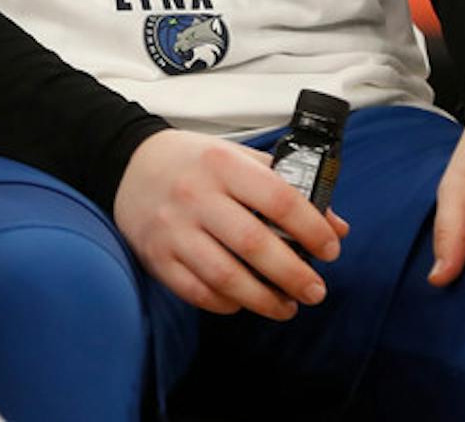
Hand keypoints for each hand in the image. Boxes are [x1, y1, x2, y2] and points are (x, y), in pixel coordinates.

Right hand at [114, 129, 347, 319]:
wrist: (128, 163)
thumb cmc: (193, 162)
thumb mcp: (238, 158)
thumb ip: (286, 186)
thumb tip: (336, 226)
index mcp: (222, 165)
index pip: (279, 200)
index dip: (313, 230)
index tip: (330, 249)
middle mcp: (195, 195)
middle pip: (255, 245)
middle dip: (294, 275)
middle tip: (315, 291)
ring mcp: (173, 229)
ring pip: (227, 277)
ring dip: (265, 300)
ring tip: (288, 306)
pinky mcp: (157, 256)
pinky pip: (198, 292)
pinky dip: (227, 304)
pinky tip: (244, 301)